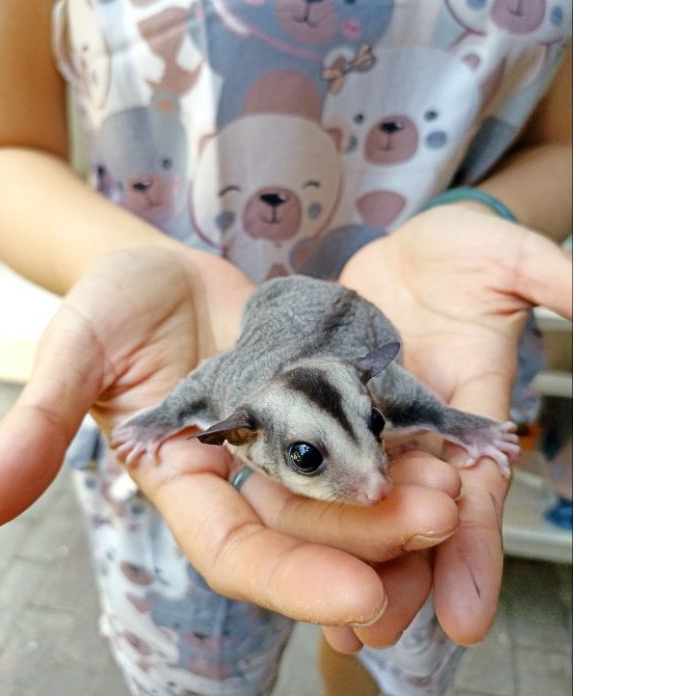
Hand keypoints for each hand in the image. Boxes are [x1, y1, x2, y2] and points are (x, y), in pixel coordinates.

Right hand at [0, 246, 459, 625]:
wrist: (162, 265)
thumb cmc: (109, 304)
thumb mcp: (72, 352)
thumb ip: (35, 424)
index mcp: (183, 481)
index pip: (237, 549)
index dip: (293, 576)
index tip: (360, 593)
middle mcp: (242, 473)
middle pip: (310, 524)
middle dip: (371, 532)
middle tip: (436, 518)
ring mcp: (286, 437)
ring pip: (349, 483)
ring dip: (401, 491)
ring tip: (453, 484)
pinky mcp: (318, 397)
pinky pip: (368, 425)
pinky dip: (404, 437)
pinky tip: (446, 437)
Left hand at [333, 203, 571, 649]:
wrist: (409, 252)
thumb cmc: (465, 255)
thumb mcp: (511, 260)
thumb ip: (552, 280)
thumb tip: (603, 299)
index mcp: (470, 414)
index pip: (477, 493)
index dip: (474, 551)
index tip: (468, 616)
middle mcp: (420, 435)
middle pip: (412, 517)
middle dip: (400, 574)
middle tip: (379, 631)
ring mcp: (369, 426)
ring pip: (359, 504)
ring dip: (347, 559)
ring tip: (335, 624)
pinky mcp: (325, 408)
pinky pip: (312, 463)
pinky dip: (302, 505)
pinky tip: (279, 546)